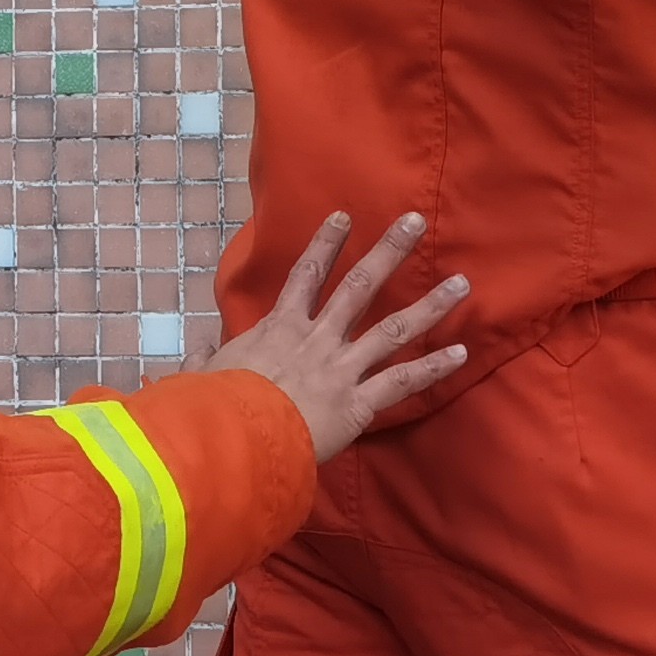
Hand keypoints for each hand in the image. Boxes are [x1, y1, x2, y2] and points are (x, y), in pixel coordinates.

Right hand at [205, 212, 469, 461]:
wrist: (235, 439)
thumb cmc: (215, 406)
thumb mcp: (202, 376)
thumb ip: (201, 360)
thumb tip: (194, 348)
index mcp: (280, 328)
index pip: (306, 274)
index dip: (326, 243)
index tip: (345, 215)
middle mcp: (317, 339)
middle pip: (360, 286)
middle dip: (390, 251)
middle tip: (415, 222)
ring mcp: (341, 368)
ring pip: (394, 329)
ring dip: (430, 305)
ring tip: (461, 284)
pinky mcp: (357, 403)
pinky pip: (402, 382)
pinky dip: (433, 368)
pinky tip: (461, 352)